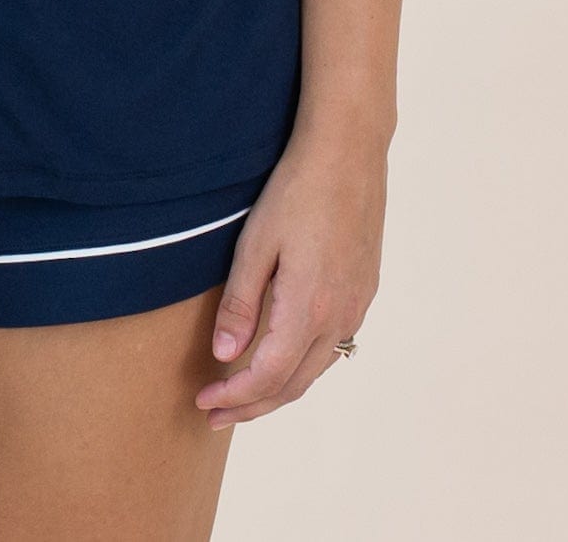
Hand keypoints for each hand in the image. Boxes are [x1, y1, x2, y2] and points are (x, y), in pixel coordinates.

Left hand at [194, 125, 385, 429]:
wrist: (349, 152)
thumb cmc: (297, 190)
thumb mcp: (256, 243)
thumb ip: (241, 303)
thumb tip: (224, 355)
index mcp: (308, 308)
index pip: (267, 376)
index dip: (234, 396)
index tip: (204, 401)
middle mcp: (339, 316)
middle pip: (293, 383)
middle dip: (253, 405)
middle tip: (216, 414)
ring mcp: (356, 305)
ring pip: (315, 369)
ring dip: (278, 388)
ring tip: (244, 394)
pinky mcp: (363, 290)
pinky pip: (332, 346)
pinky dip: (302, 364)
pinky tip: (283, 356)